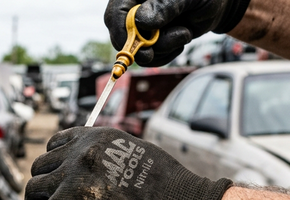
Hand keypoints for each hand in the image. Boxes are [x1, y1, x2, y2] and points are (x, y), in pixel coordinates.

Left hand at [12, 127, 231, 199]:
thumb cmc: (169, 194)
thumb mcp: (135, 158)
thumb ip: (104, 161)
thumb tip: (82, 175)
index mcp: (96, 139)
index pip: (56, 144)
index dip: (55, 165)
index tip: (58, 180)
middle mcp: (79, 157)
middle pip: (39, 169)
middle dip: (44, 187)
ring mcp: (70, 185)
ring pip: (31, 192)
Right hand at [104, 0, 251, 65]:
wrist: (218, 4)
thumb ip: (165, 6)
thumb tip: (142, 21)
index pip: (116, 13)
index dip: (120, 32)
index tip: (134, 46)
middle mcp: (136, 8)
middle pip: (122, 35)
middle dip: (143, 46)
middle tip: (155, 51)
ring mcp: (143, 26)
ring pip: (138, 50)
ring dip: (162, 49)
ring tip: (184, 33)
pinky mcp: (151, 41)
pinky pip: (150, 58)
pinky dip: (165, 55)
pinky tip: (180, 39)